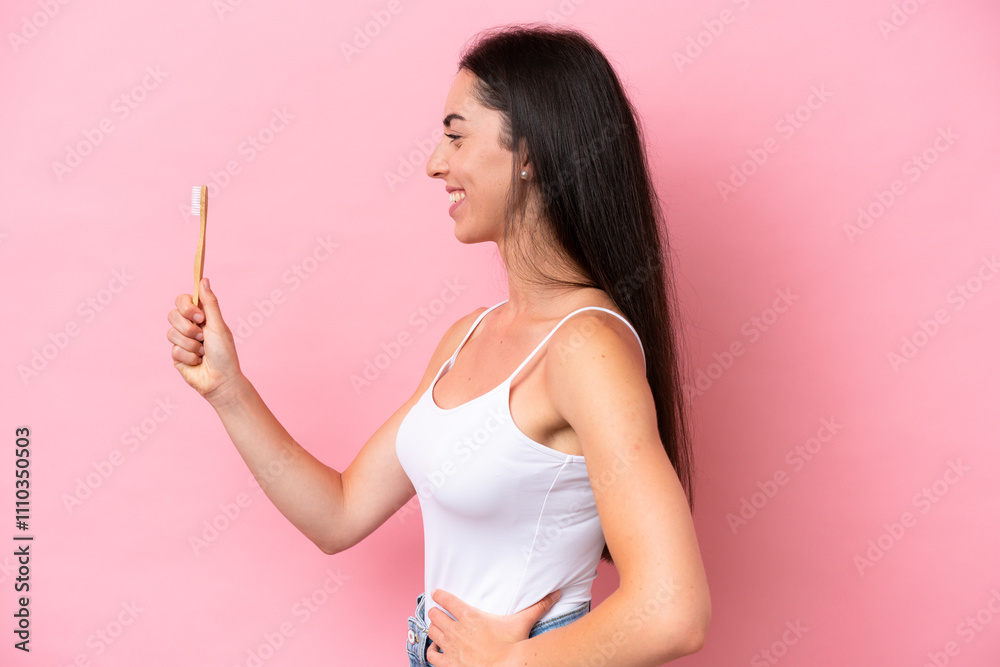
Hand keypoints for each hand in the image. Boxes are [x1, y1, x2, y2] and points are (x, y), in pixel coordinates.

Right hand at [166, 277, 242, 402]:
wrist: (221, 380)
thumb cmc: (225, 353)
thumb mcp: (218, 326)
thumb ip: (210, 303)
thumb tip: (204, 280)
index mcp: (201, 316)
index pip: (182, 300)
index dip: (186, 306)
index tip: (199, 316)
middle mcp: (189, 326)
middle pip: (173, 314)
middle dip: (188, 328)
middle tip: (202, 337)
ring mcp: (181, 341)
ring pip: (171, 333)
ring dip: (191, 344)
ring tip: (203, 352)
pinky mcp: (176, 355)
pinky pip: (174, 349)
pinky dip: (189, 356)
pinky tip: (197, 361)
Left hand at [425, 589, 560, 666]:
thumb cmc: (511, 646)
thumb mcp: (522, 623)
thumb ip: (537, 607)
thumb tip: (555, 594)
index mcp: (470, 616)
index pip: (447, 600)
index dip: (439, 595)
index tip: (436, 593)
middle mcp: (456, 629)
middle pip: (435, 615)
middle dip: (436, 612)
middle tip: (438, 612)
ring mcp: (450, 647)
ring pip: (432, 632)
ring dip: (433, 629)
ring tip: (437, 628)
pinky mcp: (449, 663)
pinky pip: (432, 655)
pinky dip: (432, 650)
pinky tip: (436, 649)